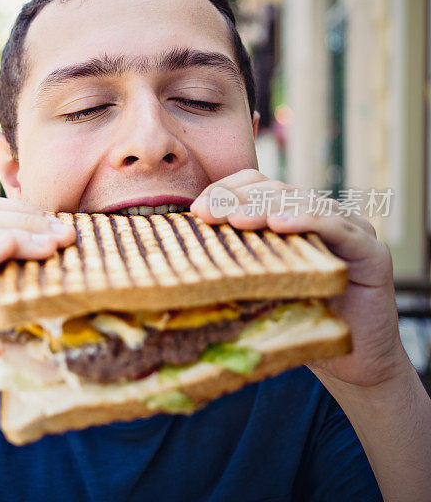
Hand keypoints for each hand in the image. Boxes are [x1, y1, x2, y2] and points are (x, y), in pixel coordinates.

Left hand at [190, 169, 407, 390]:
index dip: (227, 191)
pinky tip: (280, 225)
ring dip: (266, 208)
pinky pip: (338, 228)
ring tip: (237, 219)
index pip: (256, 186)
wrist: (352, 362)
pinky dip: (308, 222)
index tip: (197, 210)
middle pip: (276, 190)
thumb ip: (232, 265)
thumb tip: (178, 258)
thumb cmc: (298, 322)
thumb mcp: (257, 288)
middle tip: (209, 213)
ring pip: (304, 202)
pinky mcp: (371, 252)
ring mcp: (350, 230)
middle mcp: (322, 216)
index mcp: (292, 217)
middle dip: (239, 199)